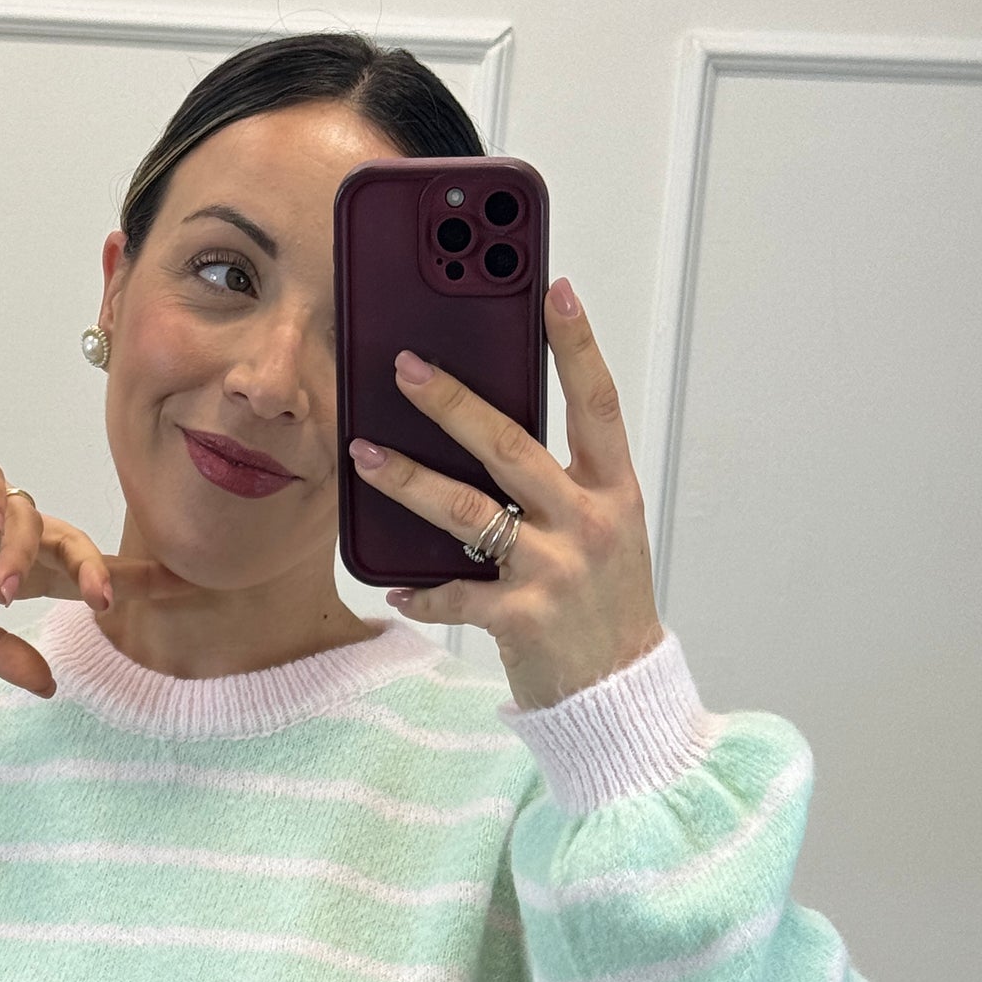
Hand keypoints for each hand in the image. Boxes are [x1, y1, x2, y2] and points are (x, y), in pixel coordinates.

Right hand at [0, 437, 181, 698]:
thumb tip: (50, 685)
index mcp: (9, 567)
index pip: (78, 572)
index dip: (126, 578)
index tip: (179, 588)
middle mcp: (5, 529)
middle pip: (69, 541)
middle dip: (95, 568)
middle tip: (104, 600)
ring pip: (28, 513)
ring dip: (21, 553)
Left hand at [344, 280, 663, 710]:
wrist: (616, 692)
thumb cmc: (601, 603)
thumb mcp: (601, 530)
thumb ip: (558, 483)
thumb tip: (486, 429)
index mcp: (611, 491)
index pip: (598, 402)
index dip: (577, 344)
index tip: (554, 289)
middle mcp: (586, 522)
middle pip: (511, 446)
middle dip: (453, 402)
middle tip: (405, 366)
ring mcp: (554, 569)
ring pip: (469, 511)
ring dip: (409, 480)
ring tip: (364, 455)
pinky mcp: (522, 617)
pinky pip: (455, 594)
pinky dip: (420, 591)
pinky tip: (391, 586)